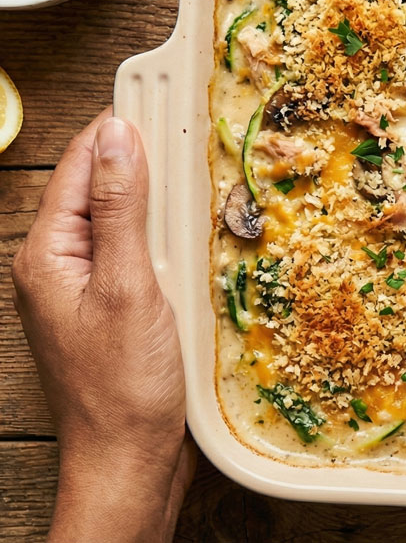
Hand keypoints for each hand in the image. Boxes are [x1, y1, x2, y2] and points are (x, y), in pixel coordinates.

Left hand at [12, 110, 193, 542]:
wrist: (129, 462)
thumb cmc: (125, 384)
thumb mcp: (129, 286)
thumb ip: (120, 208)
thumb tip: (116, 135)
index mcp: (48, 253)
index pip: (78, 164)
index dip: (119, 128)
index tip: (164, 94)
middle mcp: (60, 265)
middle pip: (102, 188)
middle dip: (147, 164)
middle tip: (198, 140)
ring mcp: (87, 288)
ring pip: (126, 222)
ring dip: (164, 203)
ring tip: (207, 185)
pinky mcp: (115, 309)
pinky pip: (140, 255)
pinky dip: (169, 240)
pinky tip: (201, 240)